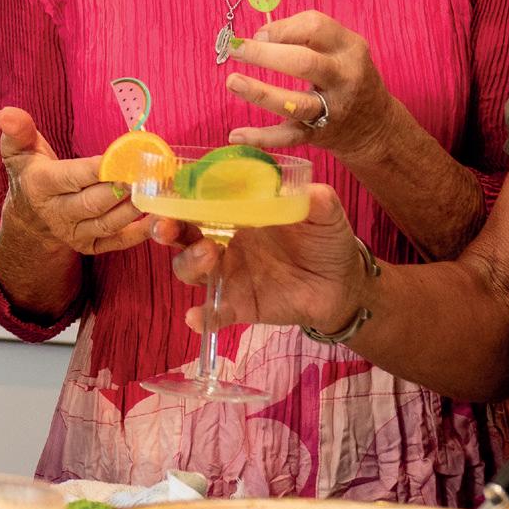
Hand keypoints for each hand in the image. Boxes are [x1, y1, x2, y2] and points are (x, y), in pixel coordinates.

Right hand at [0, 107, 152, 257]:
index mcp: (41, 185)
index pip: (71, 177)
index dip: (96, 169)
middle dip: (119, 189)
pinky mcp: (89, 245)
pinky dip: (136, 234)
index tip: (118, 158)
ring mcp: (74, 232)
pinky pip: (115, 242)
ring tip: (153, 192)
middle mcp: (56, 213)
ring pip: (106, 223)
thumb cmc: (30, 173)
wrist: (29, 216)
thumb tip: (6, 114)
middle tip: (145, 175)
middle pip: (91, 203)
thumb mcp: (18, 150)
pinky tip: (154, 218)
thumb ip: (18, 130)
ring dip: (132, 210)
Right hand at [164, 185, 369, 333]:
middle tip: (166, 227)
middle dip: (166, 228)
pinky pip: (213, 312)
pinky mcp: (238, 305)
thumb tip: (309, 191)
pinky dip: (203, 316)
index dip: (178, 195)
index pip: (199, 200)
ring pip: (190, 269)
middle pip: (181, 234)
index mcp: (238, 213)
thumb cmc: (325, 240)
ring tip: (208, 255)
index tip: (168, 191)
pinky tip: (197, 317)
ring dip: (189, 261)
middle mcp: (224, 242)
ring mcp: (229, 275)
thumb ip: (317, 199)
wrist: (342, 284)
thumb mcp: (325, 213)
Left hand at [224, 11, 399, 161]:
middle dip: (266, 54)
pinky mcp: (319, 135)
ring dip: (261, 93)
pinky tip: (236, 135)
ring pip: (295, 103)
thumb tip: (259, 35)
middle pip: (304, 63)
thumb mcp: (341, 48)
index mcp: (349, 48)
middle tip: (236, 49)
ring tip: (232, 81)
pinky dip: (261, 138)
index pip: (315, 27)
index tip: (259, 33)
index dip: (282, 28)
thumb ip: (306, 35)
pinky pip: (288, 137)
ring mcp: (332, 109)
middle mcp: (344, 78)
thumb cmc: (347, 75)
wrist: (376, 125)